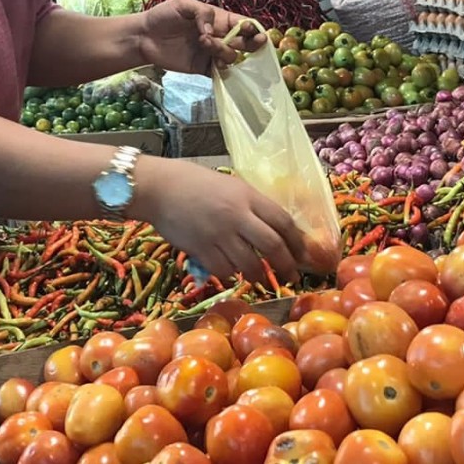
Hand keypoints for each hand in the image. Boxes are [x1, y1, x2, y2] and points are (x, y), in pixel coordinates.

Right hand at [129, 156, 306, 283]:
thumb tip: (276, 229)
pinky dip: (233, 275)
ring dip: (260, 275)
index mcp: (248, 197)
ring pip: (250, 264)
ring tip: (262, 279)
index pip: (283, 221)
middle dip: (287, 265)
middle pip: (272, 246)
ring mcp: (219, 234)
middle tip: (292, 276)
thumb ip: (253, 205)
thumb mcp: (232, 186)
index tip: (303, 253)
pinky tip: (234, 274)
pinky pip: (225, 271)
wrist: (159, 188)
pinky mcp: (201, 250)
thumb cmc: (196, 184)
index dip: (298, 241)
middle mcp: (237, 216)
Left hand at [138, 0, 266, 73]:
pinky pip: (221, 73)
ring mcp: (212, 54)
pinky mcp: (203, 69)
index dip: (252, 28)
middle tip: (250, 43)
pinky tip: (216, 64)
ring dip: (225, 51)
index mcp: (218, 20)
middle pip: (244, 43)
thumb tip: (211, 31)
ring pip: (232, 57)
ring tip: (205, 44)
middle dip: (251, 43)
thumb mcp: (183, 4)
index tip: (251, 31)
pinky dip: (224, 70)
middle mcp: (219, 37)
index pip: (243, 24)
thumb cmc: (163, 16)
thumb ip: (202, 13)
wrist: (143, 38)